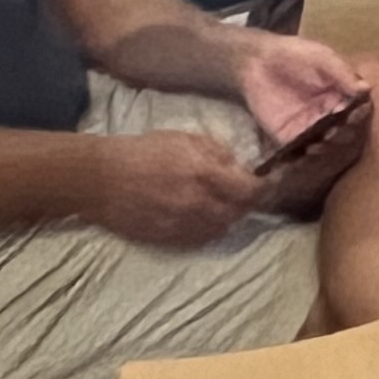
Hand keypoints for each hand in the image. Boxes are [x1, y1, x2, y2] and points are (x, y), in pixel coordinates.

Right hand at [85, 131, 264, 247]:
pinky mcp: (169, 240)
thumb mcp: (187, 139)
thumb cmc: (146, 151)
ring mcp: (183, 226)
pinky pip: (202, 239)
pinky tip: (205, 215)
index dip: (268, 187)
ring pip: (223, 228)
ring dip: (230, 216)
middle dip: (248, 202)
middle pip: (240, 213)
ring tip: (226, 202)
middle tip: (248, 191)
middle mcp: (198, 205)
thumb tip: (241, 168)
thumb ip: (219, 153)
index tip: (274, 180)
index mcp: (205, 175)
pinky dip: (210, 228)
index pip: (251, 191)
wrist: (103, 179)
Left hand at [235, 30, 368, 149]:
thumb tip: (367, 89)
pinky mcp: (287, 137)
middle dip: (342, 135)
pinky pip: (298, 152)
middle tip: (333, 131)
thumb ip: (342, 73)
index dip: (359, 115)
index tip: (354, 114)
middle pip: (344, 131)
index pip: (358, 110)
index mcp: (341, 96)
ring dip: (325, 148)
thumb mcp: (322, 58)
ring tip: (317, 144)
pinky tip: (302, 152)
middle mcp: (328, 114)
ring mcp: (308, 128)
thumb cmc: (295, 55)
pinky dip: (302, 157)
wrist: (258, 63)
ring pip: (324, 145)